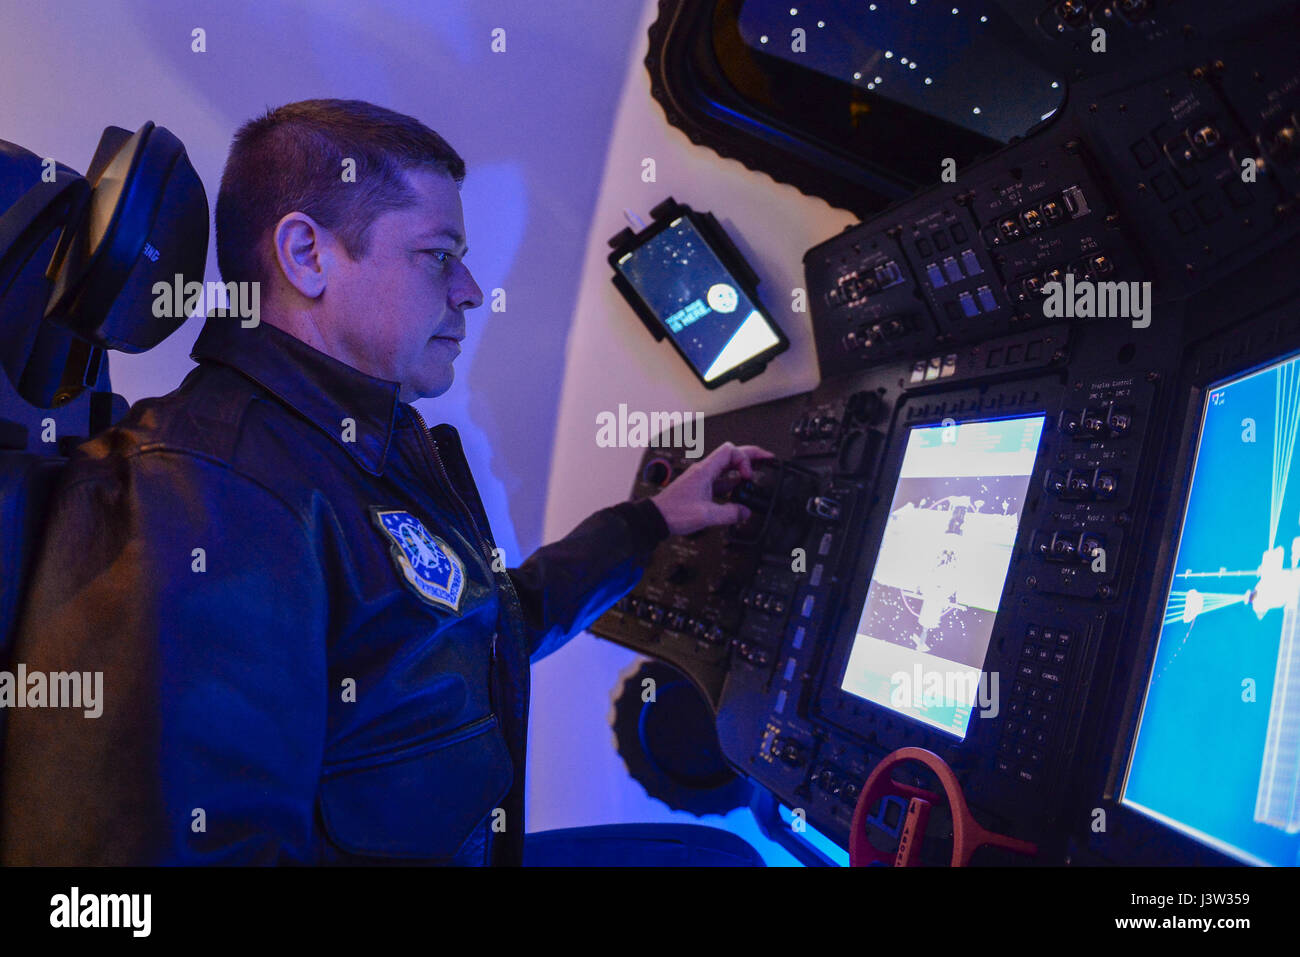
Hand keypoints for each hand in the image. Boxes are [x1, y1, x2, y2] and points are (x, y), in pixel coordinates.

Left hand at [648, 441, 776, 536]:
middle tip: (767, 458)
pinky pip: (721, 481)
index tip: (748, 476)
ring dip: (742, 469)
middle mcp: (704, 471)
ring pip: (727, 467)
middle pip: (731, 455)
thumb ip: (729, 513)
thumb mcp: (706, 515)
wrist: (656, 518)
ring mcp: (703, 479)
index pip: (730, 451)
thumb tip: (745, 512)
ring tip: (757, 473)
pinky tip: (740, 491)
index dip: (744, 460)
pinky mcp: (701, 488)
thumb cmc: (674, 512)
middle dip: (750, 456)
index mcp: (705, 471)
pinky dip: (733, 483)